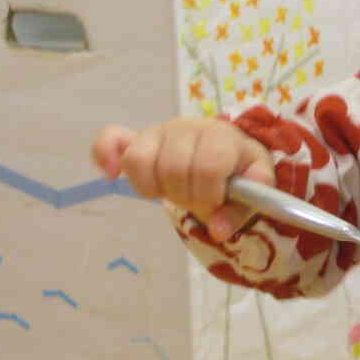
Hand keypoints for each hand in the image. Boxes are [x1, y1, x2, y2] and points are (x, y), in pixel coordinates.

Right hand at [92, 119, 275, 243]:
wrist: (226, 151)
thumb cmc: (238, 172)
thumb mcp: (253, 191)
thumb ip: (240, 211)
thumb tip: (217, 231)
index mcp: (221, 137)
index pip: (207, 167)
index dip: (209, 193)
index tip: (214, 201)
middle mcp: (187, 128)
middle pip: (171, 168)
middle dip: (184, 195)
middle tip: (194, 197)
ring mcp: (159, 131)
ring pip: (139, 160)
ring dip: (153, 187)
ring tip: (169, 190)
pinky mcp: (137, 137)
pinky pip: (110, 139)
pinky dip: (105, 154)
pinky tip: (112, 173)